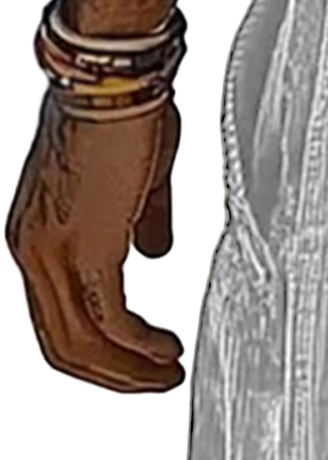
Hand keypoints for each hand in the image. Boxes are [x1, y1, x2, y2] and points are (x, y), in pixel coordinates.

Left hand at [6, 87, 185, 391]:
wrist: (115, 78)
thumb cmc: (124, 111)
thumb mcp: (135, 181)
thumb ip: (140, 223)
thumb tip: (153, 251)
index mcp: (35, 233)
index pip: (54, 315)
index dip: (96, 348)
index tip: (138, 357)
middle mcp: (31, 248)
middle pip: (60, 342)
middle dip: (112, 374)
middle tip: (156, 381)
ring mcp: (52, 251)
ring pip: (80, 342)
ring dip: (128, 369)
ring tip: (165, 373)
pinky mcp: (85, 249)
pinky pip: (109, 320)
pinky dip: (139, 344)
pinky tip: (165, 346)